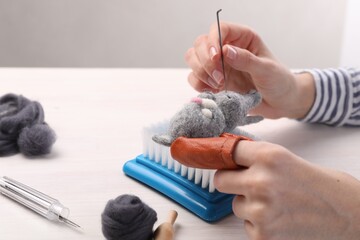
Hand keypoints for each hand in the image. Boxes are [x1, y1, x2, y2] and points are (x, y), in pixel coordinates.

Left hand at [171, 135, 359, 238]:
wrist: (345, 213)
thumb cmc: (317, 184)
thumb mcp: (286, 158)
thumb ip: (256, 157)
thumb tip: (227, 155)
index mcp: (269, 157)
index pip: (227, 151)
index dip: (220, 154)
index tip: (205, 154)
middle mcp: (261, 181)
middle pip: (220, 179)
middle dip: (231, 181)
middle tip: (249, 183)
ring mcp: (260, 210)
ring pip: (235, 203)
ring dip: (248, 203)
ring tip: (275, 204)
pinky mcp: (261, 233)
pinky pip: (245, 223)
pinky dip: (257, 222)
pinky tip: (279, 218)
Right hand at [185, 22, 314, 118]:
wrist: (280, 103)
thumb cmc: (279, 82)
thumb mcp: (267, 70)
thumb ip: (247, 60)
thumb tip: (225, 51)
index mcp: (242, 38)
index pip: (219, 29)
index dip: (213, 41)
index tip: (216, 58)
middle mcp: (227, 49)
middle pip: (200, 44)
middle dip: (205, 61)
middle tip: (220, 78)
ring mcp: (218, 65)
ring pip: (193, 59)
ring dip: (201, 72)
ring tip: (219, 84)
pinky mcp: (213, 81)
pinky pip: (195, 79)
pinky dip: (199, 84)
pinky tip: (215, 91)